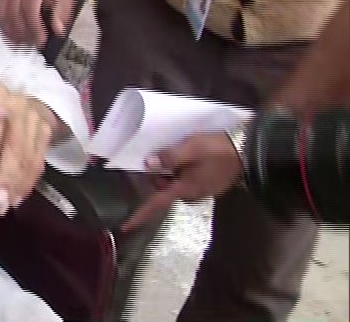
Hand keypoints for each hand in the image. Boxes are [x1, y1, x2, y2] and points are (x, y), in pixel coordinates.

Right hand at [0, 0, 75, 47]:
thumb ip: (62, 10)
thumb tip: (58, 30)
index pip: (30, 10)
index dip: (34, 29)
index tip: (41, 41)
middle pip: (14, 15)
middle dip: (24, 34)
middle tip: (33, 44)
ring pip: (4, 15)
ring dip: (13, 32)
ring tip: (22, 42)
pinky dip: (4, 25)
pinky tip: (12, 33)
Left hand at [0, 82, 58, 215]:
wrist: (12, 92)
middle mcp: (20, 106)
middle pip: (16, 147)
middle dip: (7, 178)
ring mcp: (36, 118)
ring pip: (29, 156)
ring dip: (18, 184)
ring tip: (6, 205)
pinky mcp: (45, 132)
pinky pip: (38, 161)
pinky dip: (28, 181)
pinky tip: (18, 198)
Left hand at [122, 132, 242, 230]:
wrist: (250, 149)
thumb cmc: (219, 149)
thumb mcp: (191, 148)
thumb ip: (169, 157)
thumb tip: (148, 164)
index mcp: (185, 189)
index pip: (157, 203)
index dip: (140, 215)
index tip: (125, 227)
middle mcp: (193, 194)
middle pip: (164, 190)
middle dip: (158, 177)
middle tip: (161, 155)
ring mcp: (203, 190)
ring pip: (176, 184)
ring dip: (171, 172)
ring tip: (178, 152)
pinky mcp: (211, 184)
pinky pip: (188, 180)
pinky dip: (182, 172)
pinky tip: (190, 157)